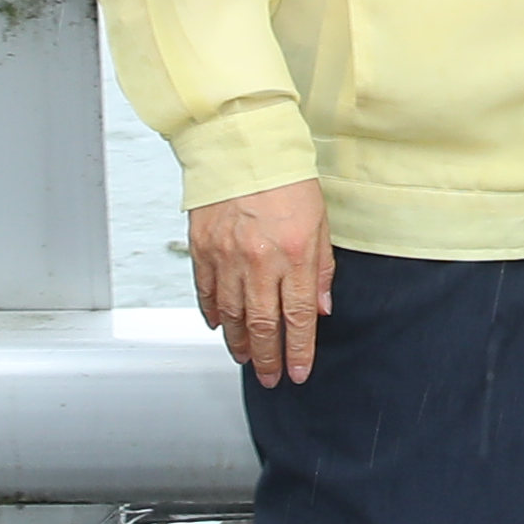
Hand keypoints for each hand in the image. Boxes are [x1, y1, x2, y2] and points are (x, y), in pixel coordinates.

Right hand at [189, 180, 335, 386]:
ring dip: (239, 343)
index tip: (298, 372)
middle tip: (270, 378)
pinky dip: (213, 313)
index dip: (298, 351)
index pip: (298, 318)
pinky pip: (207, 291)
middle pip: (261, 325)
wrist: (240, 145)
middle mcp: (258, 260)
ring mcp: (226, 256)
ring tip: (246, 359)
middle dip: (268, 358)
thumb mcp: (319, 221)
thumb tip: (320, 308)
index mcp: (294, 254)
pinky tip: (219, 326)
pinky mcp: (202, 248)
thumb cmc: (285, 177)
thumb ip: (320, 269)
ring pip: (231, 315)